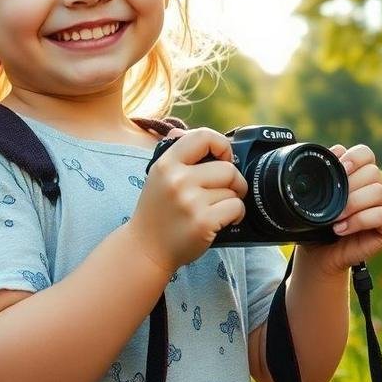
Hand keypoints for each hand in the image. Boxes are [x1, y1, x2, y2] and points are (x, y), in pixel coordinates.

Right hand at [126, 128, 247, 271]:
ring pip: (233, 190)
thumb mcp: (157, 178)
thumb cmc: (156, 212)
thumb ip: (173, 155)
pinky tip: (223, 220)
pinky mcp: (203, 222)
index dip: (221, 145)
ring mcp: (190, 201)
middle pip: (227, 168)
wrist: (145, 250)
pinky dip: (236, 214)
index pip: (203, 136)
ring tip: (218, 208)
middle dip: (234, 181)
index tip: (224, 158)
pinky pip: (236, 208)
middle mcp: (177, 180)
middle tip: (227, 191)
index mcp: (166, 164)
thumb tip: (179, 131)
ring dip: (232, 200)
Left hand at [299, 143, 381, 276]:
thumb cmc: (320, 222)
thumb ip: (328, 172)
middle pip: (373, 172)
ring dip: (352, 204)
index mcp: (363, 174)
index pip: (366, 153)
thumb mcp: (319, 195)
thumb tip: (335, 151)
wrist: (320, 252)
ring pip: (378, 192)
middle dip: (348, 187)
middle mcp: (380, 187)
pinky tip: (342, 228)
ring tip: (335, 217)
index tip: (339, 169)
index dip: (353, 158)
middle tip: (331, 203)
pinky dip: (360, 221)